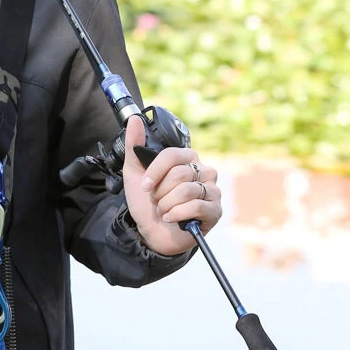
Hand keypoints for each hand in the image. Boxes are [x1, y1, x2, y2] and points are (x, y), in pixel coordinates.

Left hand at [122, 115, 221, 255]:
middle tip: (157, 201)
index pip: (172, 155)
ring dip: (167, 205)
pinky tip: (172, 218)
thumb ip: (134, 146)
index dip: (155, 172)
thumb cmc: (146, 202)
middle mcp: (204, 171)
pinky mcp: (215, 210)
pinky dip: (177, 215)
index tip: (145, 186)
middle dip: (160, 192)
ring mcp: (212, 190)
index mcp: (187, 159)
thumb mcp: (134, 173)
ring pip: (186, 191)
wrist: (151, 231)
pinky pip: (196, 207)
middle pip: (178, 175)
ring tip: (164, 210)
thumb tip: (134, 118)